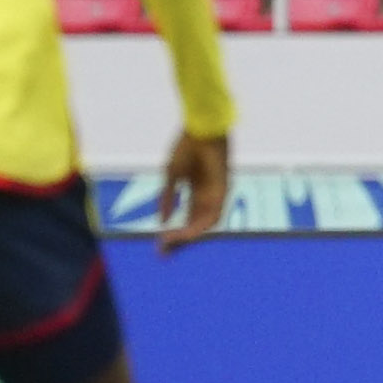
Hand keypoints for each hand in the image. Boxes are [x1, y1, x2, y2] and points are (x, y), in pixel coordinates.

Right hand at [157, 131, 228, 252]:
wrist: (200, 131)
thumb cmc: (187, 148)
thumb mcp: (171, 177)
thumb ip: (167, 198)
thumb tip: (161, 221)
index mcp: (196, 192)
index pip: (186, 219)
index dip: (174, 232)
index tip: (159, 244)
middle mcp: (207, 197)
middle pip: (195, 225)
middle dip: (180, 239)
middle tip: (163, 251)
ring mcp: (216, 195)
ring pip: (205, 224)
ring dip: (188, 236)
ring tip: (171, 242)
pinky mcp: (223, 191)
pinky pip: (214, 215)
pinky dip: (200, 226)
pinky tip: (186, 233)